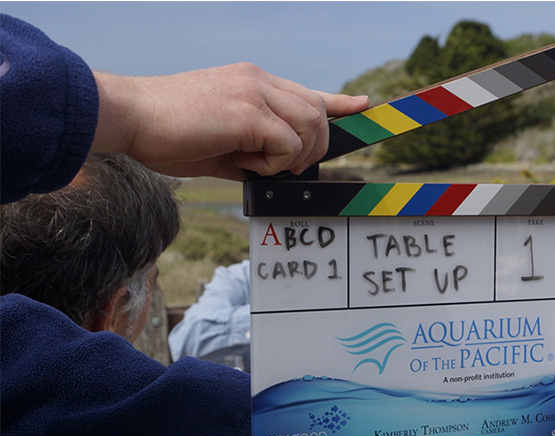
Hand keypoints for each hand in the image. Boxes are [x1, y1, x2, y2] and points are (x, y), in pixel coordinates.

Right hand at [91, 64, 368, 178]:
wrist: (128, 116)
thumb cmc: (165, 133)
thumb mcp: (219, 143)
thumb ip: (251, 152)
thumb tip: (274, 174)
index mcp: (252, 83)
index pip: (308, 92)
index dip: (339, 102)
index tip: (363, 106)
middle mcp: (258, 81)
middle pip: (318, 112)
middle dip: (315, 148)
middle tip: (282, 168)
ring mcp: (254, 92)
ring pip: (311, 125)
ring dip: (294, 155)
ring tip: (258, 164)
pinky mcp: (248, 111)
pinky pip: (287, 144)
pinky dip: (274, 163)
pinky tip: (244, 162)